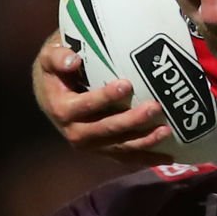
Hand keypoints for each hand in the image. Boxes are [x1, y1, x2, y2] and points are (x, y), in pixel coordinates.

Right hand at [32, 35, 172, 165]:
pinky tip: (168, 157)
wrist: (51, 95)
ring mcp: (90, 144)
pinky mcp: (102, 150)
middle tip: (155, 107)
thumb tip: (73, 60)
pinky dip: (146, 158)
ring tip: (166, 131)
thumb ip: (57, 57)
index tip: (126, 85)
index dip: (104, 97)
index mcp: (62, 109)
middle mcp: (74, 131)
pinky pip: (125, 157)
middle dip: (131, 120)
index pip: (85, 105)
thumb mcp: (48, 57)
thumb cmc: (56, 71)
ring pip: (119, 146)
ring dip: (143, 141)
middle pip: (106, 129)